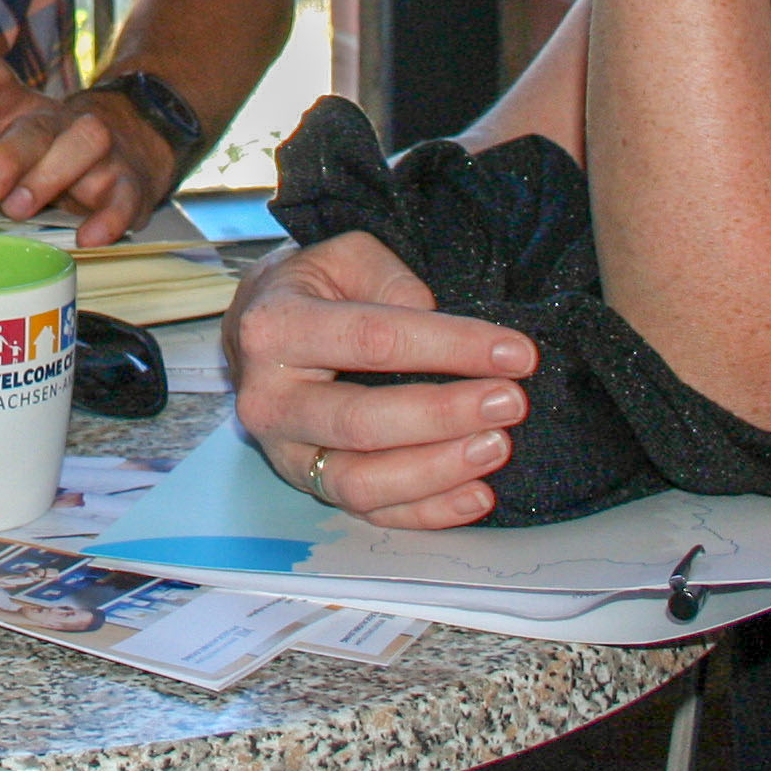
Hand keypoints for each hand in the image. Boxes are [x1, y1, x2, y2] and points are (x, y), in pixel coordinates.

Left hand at [0, 51, 176, 248]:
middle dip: (6, 156)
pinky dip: (109, 216)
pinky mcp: (128, 181)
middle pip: (32, 127)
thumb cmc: (38, 146)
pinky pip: (123, 196)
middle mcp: (55, 121)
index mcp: (15, 108)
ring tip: (22, 207)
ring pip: (84, 145)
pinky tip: (88, 236)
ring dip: (52, 176)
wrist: (130, 141)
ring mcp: (96, 149)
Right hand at [222, 231, 540, 529]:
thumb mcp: (344, 257)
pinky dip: (426, 512)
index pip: (372, 340)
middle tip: (510, 402)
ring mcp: (285, 452)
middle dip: (445, 415)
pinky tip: (477, 495)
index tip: (515, 353)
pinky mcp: (307, 487)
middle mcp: (269, 400)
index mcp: (276, 329)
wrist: (255, 335)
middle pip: (362, 423)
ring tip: (497, 447)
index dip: (450, 347)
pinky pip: (368, 513)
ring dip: (437, 471)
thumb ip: (390, 278)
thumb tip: (433, 317)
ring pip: (361, 482)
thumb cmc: (312, 291)